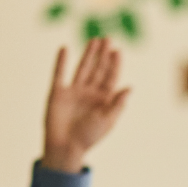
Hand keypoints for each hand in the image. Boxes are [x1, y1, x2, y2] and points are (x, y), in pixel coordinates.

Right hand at [42, 39, 129, 173]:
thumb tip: (130, 87)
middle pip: (98, 69)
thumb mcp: (107, 121)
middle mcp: (89, 92)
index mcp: (103, 99)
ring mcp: (74, 91)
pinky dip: (61, 61)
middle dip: (103, 54)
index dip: (115, 64)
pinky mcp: (57, 93)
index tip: (118, 51)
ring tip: (94, 40)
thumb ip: (117, 104)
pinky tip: (65, 49)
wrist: (65, 148)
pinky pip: (59, 74)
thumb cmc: (89, 137)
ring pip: (82, 68)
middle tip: (108, 38)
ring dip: (88, 54)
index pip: (111, 77)